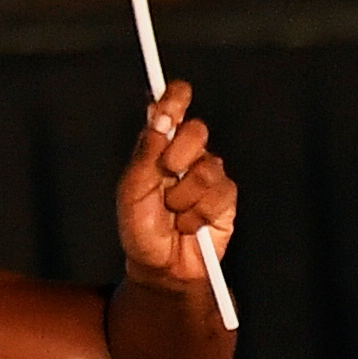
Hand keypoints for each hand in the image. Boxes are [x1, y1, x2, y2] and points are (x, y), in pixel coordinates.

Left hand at [112, 78, 238, 303]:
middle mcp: (185, 158)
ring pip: (208, 166)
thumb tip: (157, 115)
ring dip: (185, 196)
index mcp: (158, 150)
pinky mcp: (226, 199)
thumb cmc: (140, 228)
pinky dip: (200, 213)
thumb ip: (145, 153)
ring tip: (174, 214)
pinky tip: (191, 226)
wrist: (162, 267)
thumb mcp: (132, 191)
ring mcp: (208, 177)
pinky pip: (221, 193)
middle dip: (179, 154)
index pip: (170, 114)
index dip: (175, 98)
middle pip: (196, 131)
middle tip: (166, 175)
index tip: (177, 91)